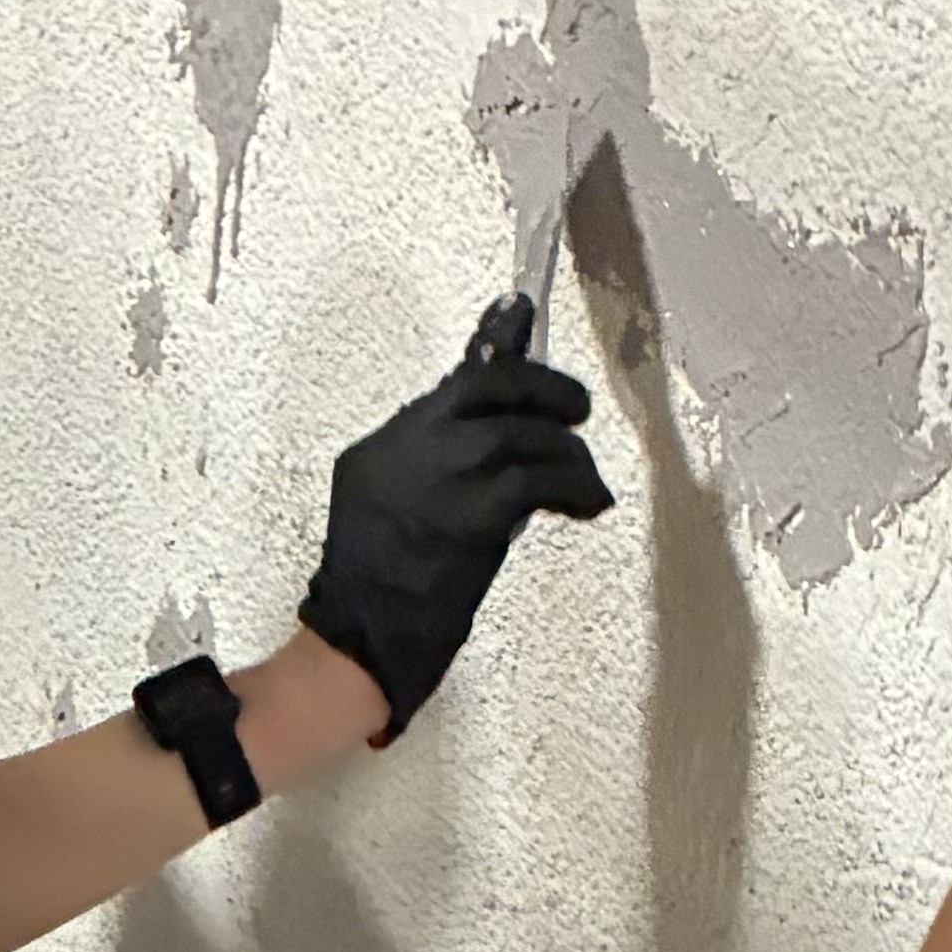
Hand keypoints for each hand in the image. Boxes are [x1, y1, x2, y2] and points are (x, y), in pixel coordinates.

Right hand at [297, 297, 616, 742]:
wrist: (361, 636)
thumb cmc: (377, 585)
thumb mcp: (387, 504)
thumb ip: (429, 464)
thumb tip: (492, 438)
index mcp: (387, 443)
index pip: (456, 382)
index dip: (499, 349)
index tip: (520, 315)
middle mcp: (411, 445)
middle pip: (491, 385)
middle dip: (545, 388)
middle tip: (577, 407)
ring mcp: (441, 475)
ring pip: (524, 433)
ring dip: (568, 451)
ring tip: (586, 475)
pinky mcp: (472, 514)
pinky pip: (539, 480)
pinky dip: (576, 488)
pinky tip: (590, 503)